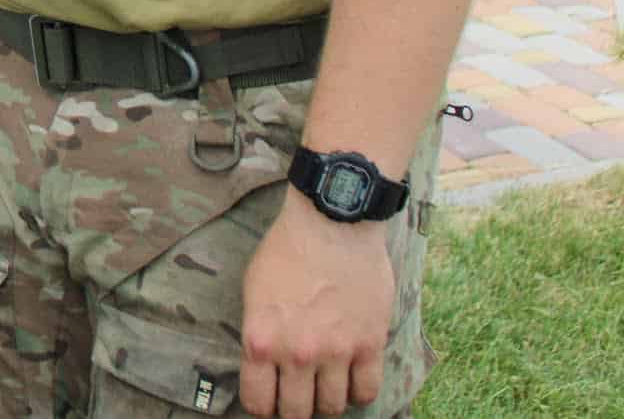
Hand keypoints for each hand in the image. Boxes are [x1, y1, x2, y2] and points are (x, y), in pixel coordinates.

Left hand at [239, 193, 394, 417]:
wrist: (331, 223)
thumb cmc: (286, 250)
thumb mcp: (253, 291)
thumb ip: (259, 333)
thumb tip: (264, 363)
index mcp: (262, 340)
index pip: (258, 403)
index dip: (263, 406)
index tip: (269, 400)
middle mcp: (297, 353)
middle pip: (297, 413)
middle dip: (295, 408)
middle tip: (298, 394)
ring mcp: (336, 352)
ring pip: (333, 407)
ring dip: (327, 400)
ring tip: (325, 384)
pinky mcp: (370, 344)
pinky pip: (367, 391)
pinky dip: (359, 391)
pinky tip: (352, 379)